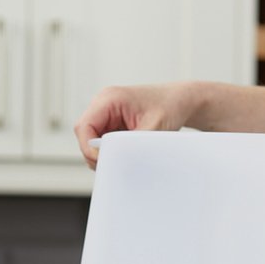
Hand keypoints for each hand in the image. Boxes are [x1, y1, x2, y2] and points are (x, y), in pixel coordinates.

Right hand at [73, 83, 194, 168]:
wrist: (180, 101)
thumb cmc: (169, 107)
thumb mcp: (152, 129)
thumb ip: (131, 146)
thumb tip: (116, 162)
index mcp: (109, 99)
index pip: (84, 127)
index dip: (88, 149)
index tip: (104, 162)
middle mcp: (104, 104)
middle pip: (85, 135)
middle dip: (96, 153)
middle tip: (115, 164)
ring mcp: (107, 113)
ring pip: (93, 140)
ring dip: (105, 152)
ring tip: (125, 157)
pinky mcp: (113, 122)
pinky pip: (103, 140)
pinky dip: (111, 150)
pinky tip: (127, 152)